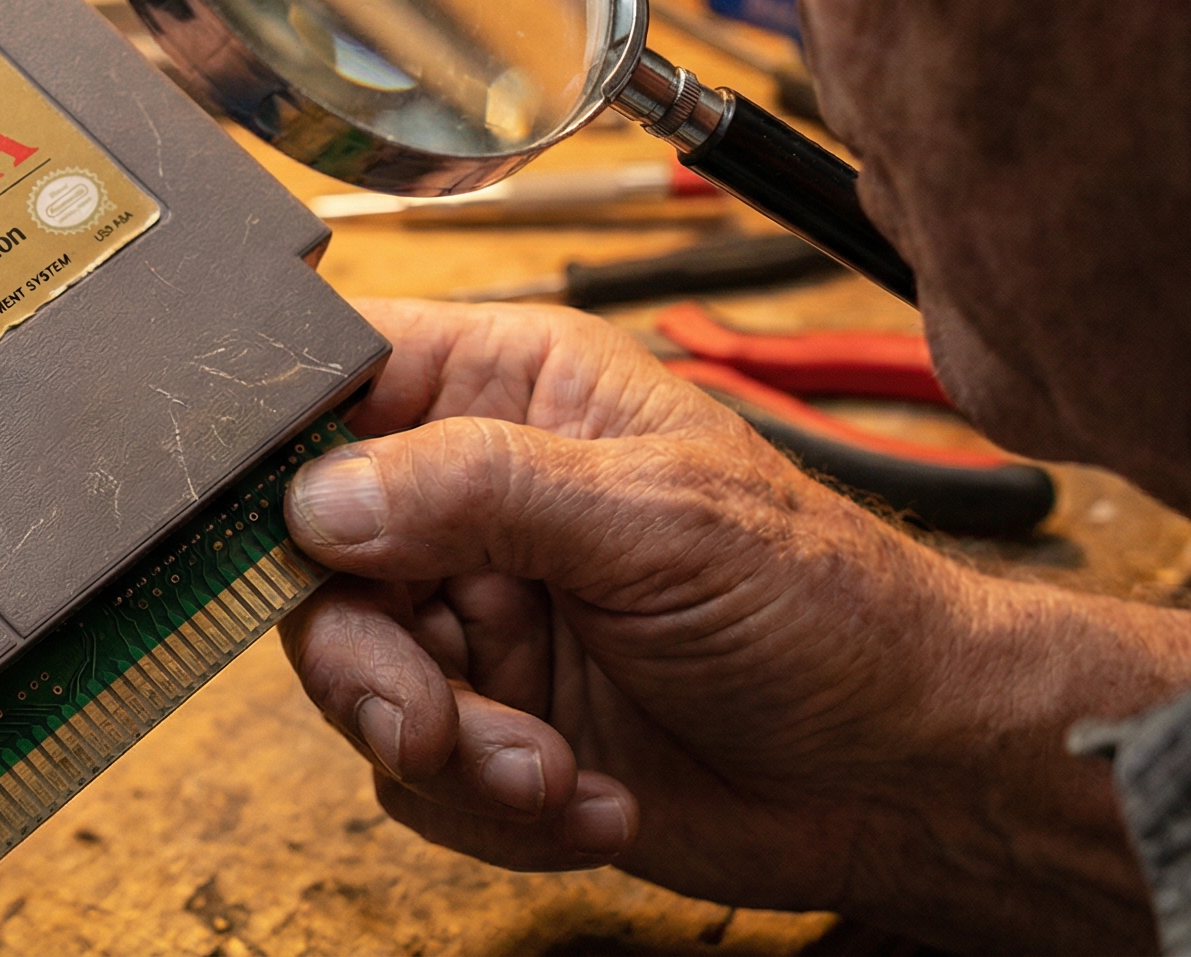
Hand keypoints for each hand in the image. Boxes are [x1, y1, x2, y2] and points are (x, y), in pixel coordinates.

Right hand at [279, 300, 1190, 948]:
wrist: (900, 779)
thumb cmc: (827, 608)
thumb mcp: (657, 518)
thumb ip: (483, 488)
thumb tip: (325, 494)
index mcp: (513, 392)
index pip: (344, 383)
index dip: (290, 454)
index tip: (295, 536)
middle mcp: (476, 499)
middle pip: (317, 560)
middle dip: (371, 662)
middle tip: (429, 719)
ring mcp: (477, 617)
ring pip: (354, 679)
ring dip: (446, 750)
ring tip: (547, 771)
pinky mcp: (489, 724)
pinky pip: (412, 776)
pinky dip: (493, 806)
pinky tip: (591, 798)